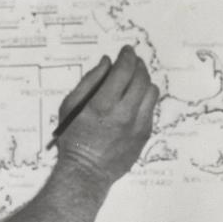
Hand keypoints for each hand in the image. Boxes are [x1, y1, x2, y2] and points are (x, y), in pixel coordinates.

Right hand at [56, 46, 158, 184]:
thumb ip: (89, 81)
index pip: (124, 71)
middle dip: (138, 65)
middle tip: (132, 61)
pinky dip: (145, 98)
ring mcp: (138, 125)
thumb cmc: (73, 138)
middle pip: (141, 78)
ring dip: (144, 80)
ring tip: (135, 79)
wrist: (86, 171)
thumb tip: (106, 63)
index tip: (126, 50)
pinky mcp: (145, 135)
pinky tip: (135, 99)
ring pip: (151, 92)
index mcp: (103, 104)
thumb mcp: (70, 106)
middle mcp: (124, 113)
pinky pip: (151, 108)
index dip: (127, 56)